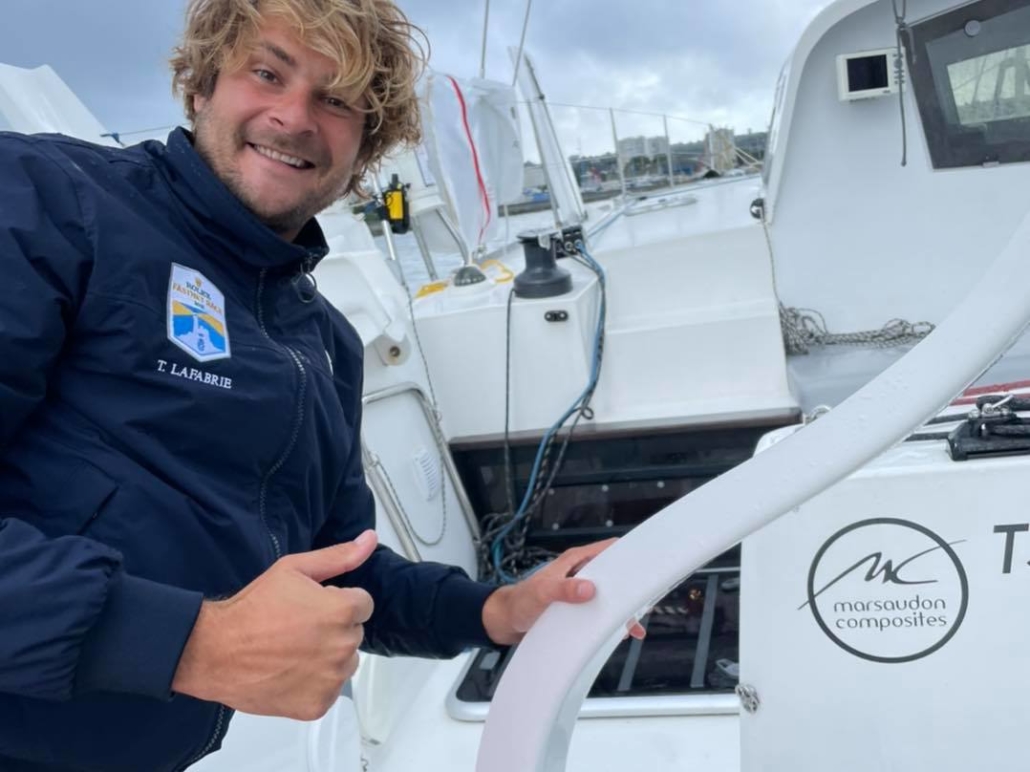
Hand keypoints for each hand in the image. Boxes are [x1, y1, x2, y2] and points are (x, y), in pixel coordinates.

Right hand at [172, 530, 376, 720]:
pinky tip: (290, 672)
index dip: (338, 602)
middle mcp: (343, 646)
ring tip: (293, 651)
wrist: (215, 651)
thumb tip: (370, 539)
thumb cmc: (253, 607)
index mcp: (342, 611)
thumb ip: (339, 556)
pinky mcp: (318, 704)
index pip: (363, 604)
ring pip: (345, 662)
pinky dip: (315, 684)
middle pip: (354, 633)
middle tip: (298, 628)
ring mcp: (331, 679)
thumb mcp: (294, 569)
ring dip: (328, 657)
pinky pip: (329, 690)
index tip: (313, 606)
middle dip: (334, 628)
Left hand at [481, 539, 645, 645]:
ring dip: (620, 610)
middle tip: (645, 601)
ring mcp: (579, 592)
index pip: (607, 550)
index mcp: (574, 561)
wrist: (506, 621)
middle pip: (613, 576)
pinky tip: (618, 634)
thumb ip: (564, 589)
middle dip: (629, 587)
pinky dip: (609, 622)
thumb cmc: (520, 602)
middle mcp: (580, 574)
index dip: (626, 554)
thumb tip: (589, 588)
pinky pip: (599, 612)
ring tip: (634, 625)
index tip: (643, 564)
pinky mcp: (577, 609)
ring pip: (608, 597)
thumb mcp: (542, 594)